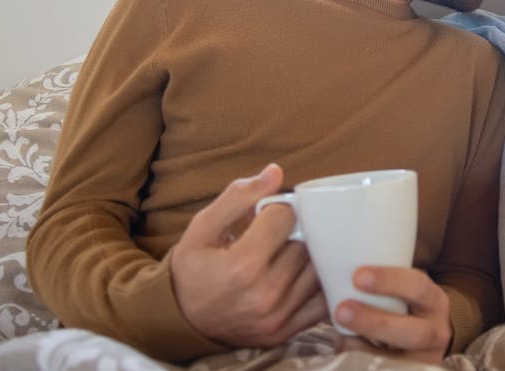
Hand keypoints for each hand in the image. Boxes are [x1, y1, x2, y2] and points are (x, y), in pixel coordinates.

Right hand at [171, 164, 326, 347]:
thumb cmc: (193, 269)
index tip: (267, 215)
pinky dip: (320, 285)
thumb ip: (237, 197)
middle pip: (304, 244)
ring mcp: (278, 317)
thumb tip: (275, 172)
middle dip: (295, 232)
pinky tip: (303, 275)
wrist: (182, 321)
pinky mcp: (287, 331)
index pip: (284, 218)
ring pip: (318, 270)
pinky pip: (322, 302)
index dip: (277, 209)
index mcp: (241, 266)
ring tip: (288, 253)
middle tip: (278, 234)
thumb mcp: (202, 228)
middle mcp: (264, 294)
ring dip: (309, 257)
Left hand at [334, 266, 452, 363]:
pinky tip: (345, 346)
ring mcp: (425, 359)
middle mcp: (436, 332)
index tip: (358, 276)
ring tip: (339, 336)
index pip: (418, 287)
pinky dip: (361, 358)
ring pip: (398, 360)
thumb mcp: (408, 290)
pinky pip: (386, 369)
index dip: (390, 281)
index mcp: (434, 301)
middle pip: (412, 332)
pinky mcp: (413, 370)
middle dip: (374, 322)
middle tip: (342, 310)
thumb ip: (382, 280)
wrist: (433, 337)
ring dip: (362, 348)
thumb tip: (336, 262)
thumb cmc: (408, 306)